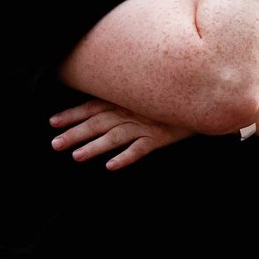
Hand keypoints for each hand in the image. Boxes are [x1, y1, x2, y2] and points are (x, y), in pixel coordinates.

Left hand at [51, 99, 193, 169]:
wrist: (205, 99)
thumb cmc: (171, 97)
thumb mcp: (146, 92)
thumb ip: (125, 97)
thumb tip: (101, 104)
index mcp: (126, 100)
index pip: (94, 106)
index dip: (73, 114)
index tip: (53, 123)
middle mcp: (132, 112)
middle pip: (99, 122)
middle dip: (75, 133)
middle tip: (54, 145)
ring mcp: (146, 125)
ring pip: (115, 136)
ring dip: (95, 146)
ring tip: (77, 156)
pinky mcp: (160, 137)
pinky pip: (141, 148)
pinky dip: (126, 157)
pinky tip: (111, 166)